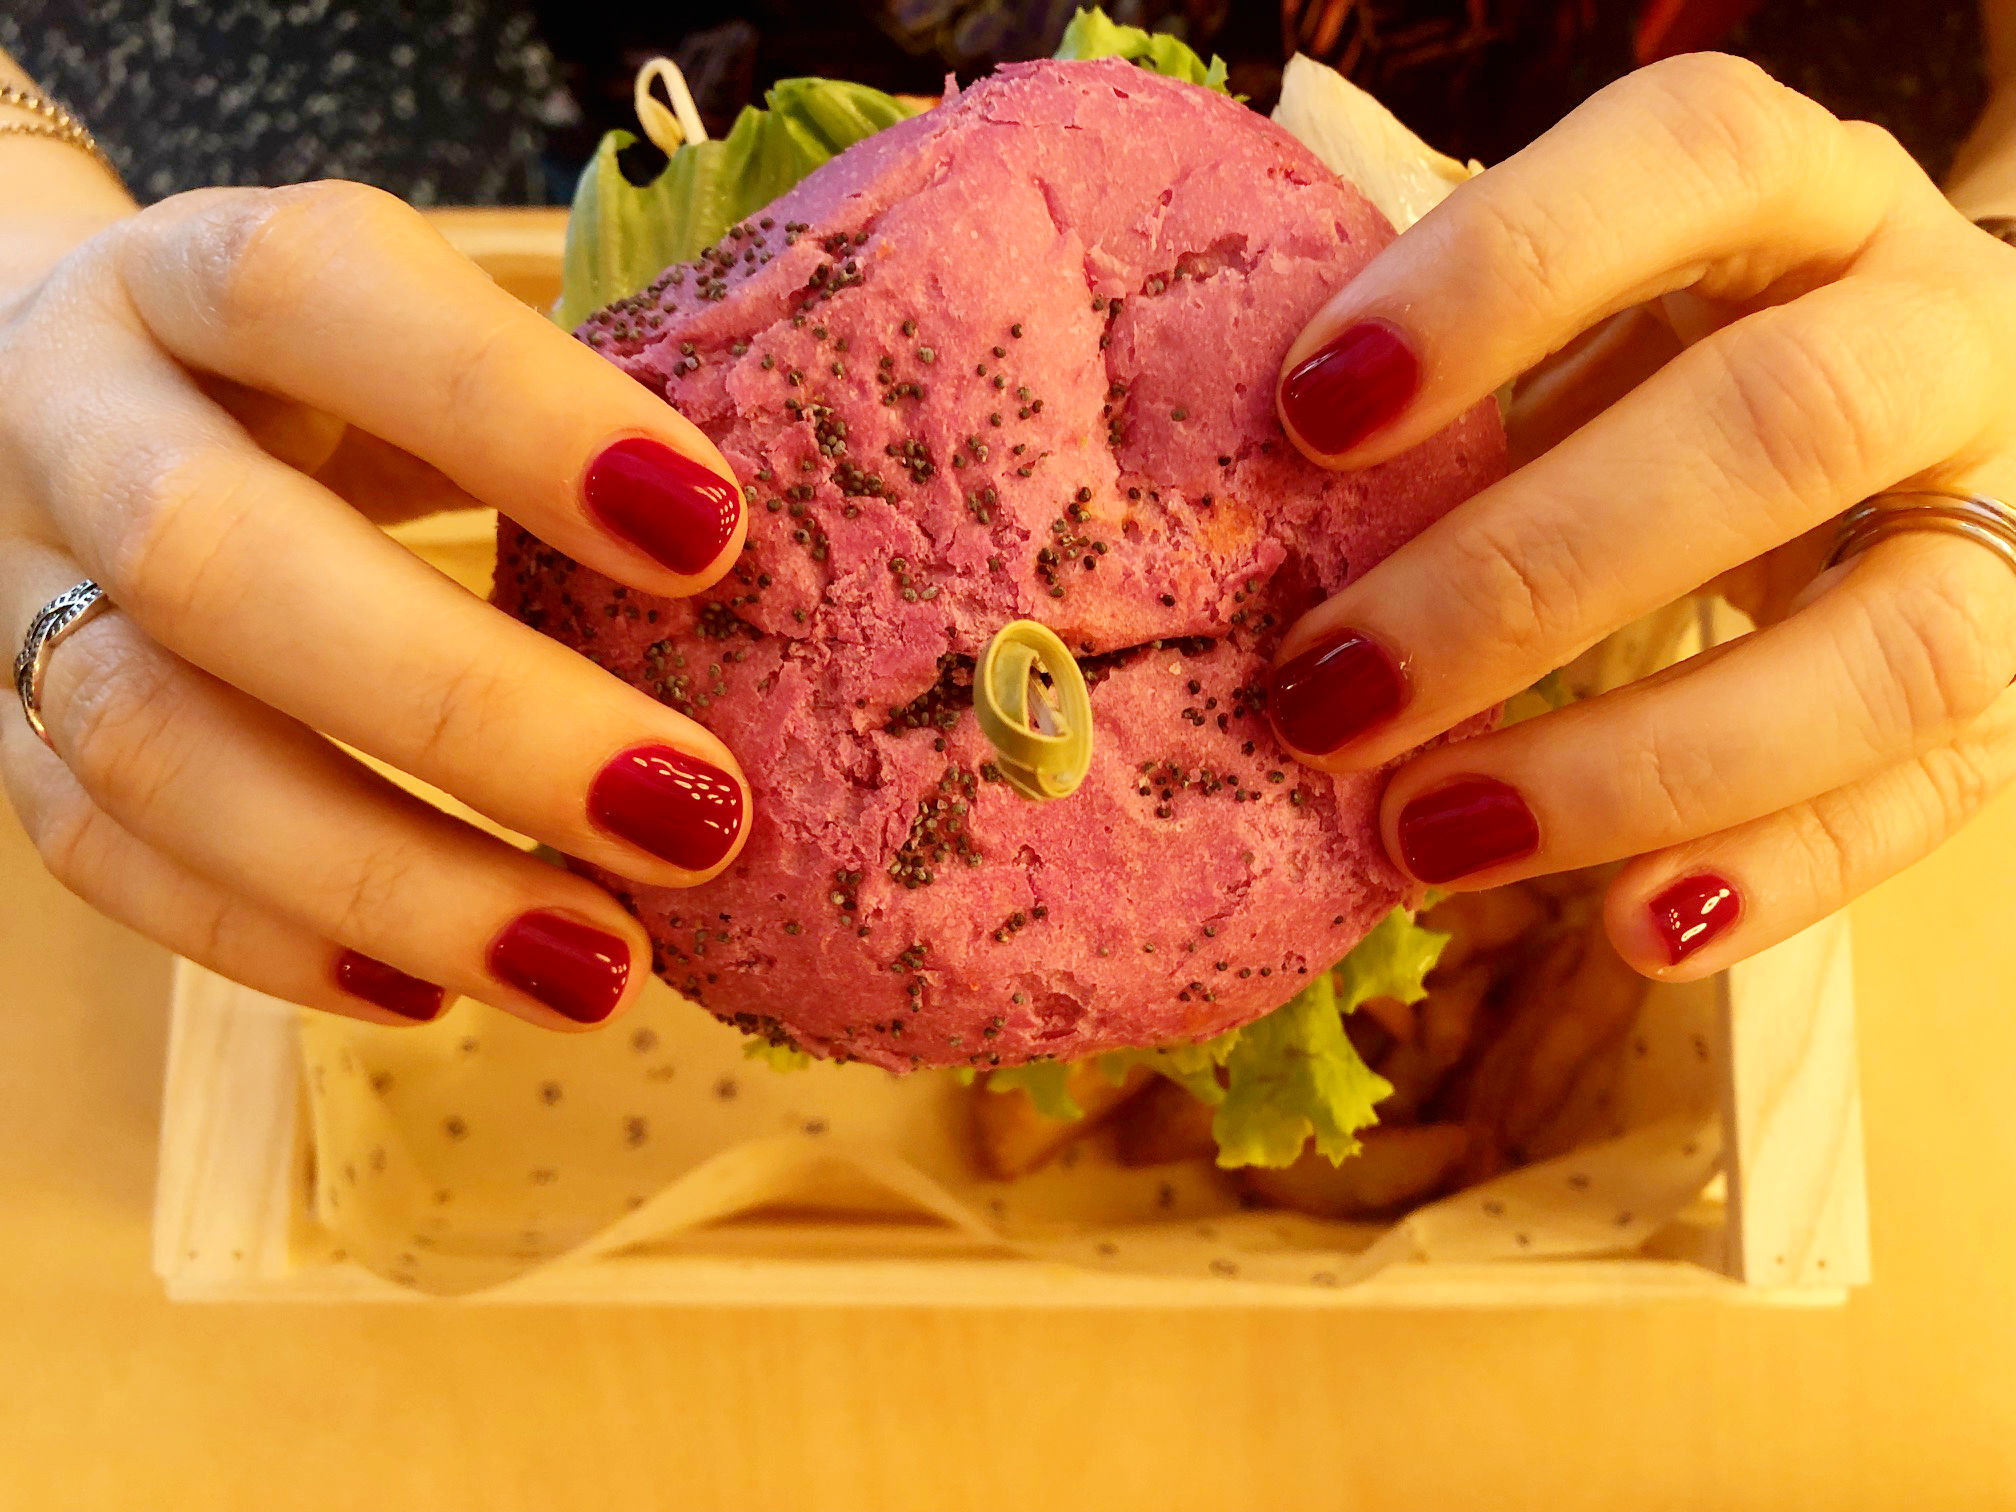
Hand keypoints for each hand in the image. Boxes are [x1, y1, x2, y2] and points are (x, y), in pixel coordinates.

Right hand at [0, 182, 752, 1027]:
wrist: (76, 390)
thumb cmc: (326, 375)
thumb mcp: (425, 342)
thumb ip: (563, 427)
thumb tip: (805, 581)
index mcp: (196, 278)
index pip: (317, 293)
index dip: (509, 411)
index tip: (716, 531)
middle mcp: (74, 417)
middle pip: (216, 559)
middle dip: (470, 710)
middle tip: (694, 817)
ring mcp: (14, 584)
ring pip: (148, 746)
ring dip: (387, 879)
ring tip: (597, 965)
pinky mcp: (1, 732)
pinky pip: (99, 856)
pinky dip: (273, 943)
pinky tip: (434, 996)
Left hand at [1267, 55, 2015, 978]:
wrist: (1878, 424)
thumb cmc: (1651, 362)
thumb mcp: (1561, 328)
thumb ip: (1443, 393)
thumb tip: (1213, 516)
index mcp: (1799, 193)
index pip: (1686, 162)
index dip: (1498, 279)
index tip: (1310, 416)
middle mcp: (1935, 328)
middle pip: (1778, 426)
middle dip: (1524, 578)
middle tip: (1320, 695)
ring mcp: (1999, 513)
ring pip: (1892, 647)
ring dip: (1636, 765)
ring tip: (1425, 839)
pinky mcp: (2015, 689)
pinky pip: (1929, 797)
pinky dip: (1772, 877)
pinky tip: (1624, 932)